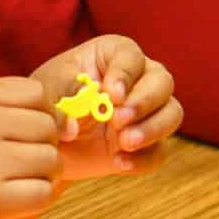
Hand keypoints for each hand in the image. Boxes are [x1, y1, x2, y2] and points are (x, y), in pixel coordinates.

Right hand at [0, 77, 64, 218]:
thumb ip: (1, 108)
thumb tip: (63, 116)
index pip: (37, 94)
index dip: (37, 115)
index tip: (21, 134)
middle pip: (48, 127)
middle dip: (43, 146)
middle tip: (20, 163)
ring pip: (51, 161)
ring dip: (43, 174)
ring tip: (16, 181)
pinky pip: (44, 193)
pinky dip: (38, 199)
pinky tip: (16, 200)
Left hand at [29, 35, 183, 177]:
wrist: (47, 141)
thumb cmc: (50, 101)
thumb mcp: (46, 91)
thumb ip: (61, 95)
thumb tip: (72, 122)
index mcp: (113, 54)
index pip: (131, 57)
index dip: (125, 74)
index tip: (111, 95)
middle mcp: (139, 78)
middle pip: (162, 82)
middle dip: (145, 102)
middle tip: (119, 120)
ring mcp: (147, 112)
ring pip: (171, 113)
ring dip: (152, 129)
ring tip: (124, 143)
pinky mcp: (147, 143)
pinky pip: (160, 150)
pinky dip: (144, 159)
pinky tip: (119, 163)